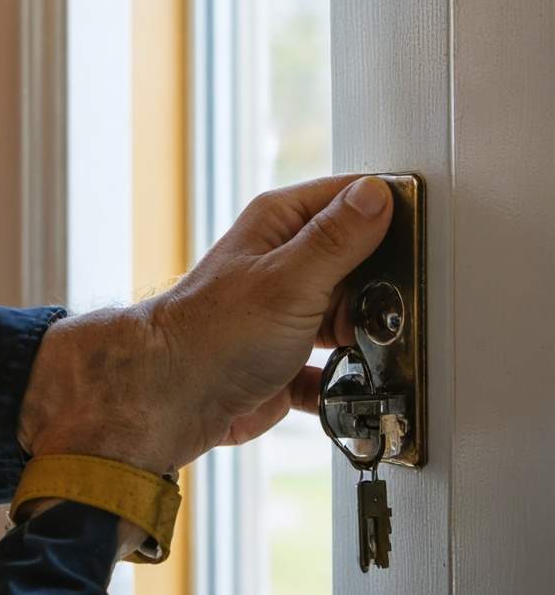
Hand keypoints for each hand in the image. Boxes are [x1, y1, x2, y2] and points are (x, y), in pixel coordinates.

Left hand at [17, 175, 393, 475]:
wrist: (174, 400)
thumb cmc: (215, 332)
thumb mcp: (291, 278)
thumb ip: (338, 238)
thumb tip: (377, 194)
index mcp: (281, 223)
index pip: (351, 198)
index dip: (389, 215)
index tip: (421, 240)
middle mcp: (284, 261)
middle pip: (360, 260)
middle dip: (380, 288)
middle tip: (383, 310)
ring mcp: (287, 310)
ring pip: (352, 314)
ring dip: (365, 335)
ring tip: (361, 347)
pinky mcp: (288, 357)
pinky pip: (336, 365)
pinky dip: (346, 377)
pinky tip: (349, 384)